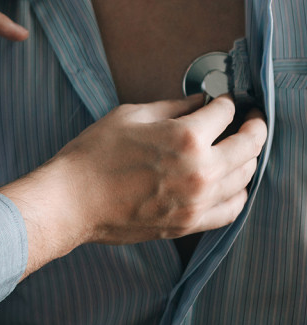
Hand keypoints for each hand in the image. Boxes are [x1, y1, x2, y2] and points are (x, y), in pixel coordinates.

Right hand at [0, 95, 267, 275]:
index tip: (225, 101)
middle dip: (253, 127)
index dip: (228, 102)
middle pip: (248, 145)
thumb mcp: (130, 116)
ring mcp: (197, 201)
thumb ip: (172, 108)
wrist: (71, 201)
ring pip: (246, 177)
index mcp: (185, 137)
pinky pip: (232, 209)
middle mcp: (200, 170)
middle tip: (251, 120)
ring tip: (241, 150)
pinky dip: (239, 193)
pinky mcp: (189, 223)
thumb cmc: (92, 156)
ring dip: (248, 159)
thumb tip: (198, 103)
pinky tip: (232, 183)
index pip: (226, 113)